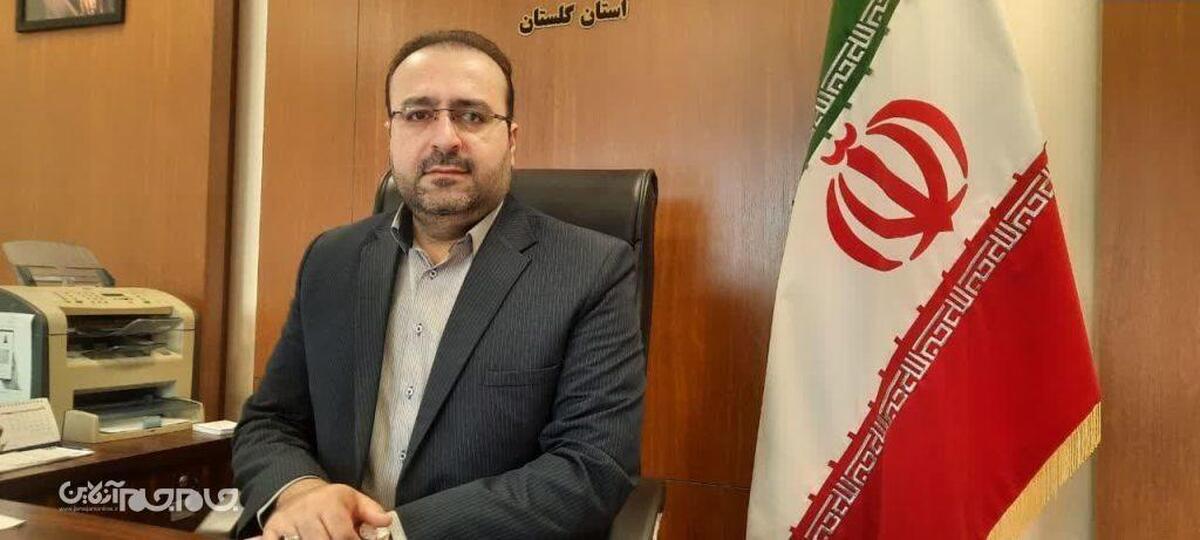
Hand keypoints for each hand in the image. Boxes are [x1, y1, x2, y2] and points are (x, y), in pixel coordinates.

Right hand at [262, 478, 391, 539]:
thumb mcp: (354, 501)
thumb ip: (372, 512)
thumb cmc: (332, 502)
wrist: (299, 492)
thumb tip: (386, 521)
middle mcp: (307, 510)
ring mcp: (287, 520)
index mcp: (330, 503)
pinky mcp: (271, 528)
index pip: (342, 534)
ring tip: (326, 539)